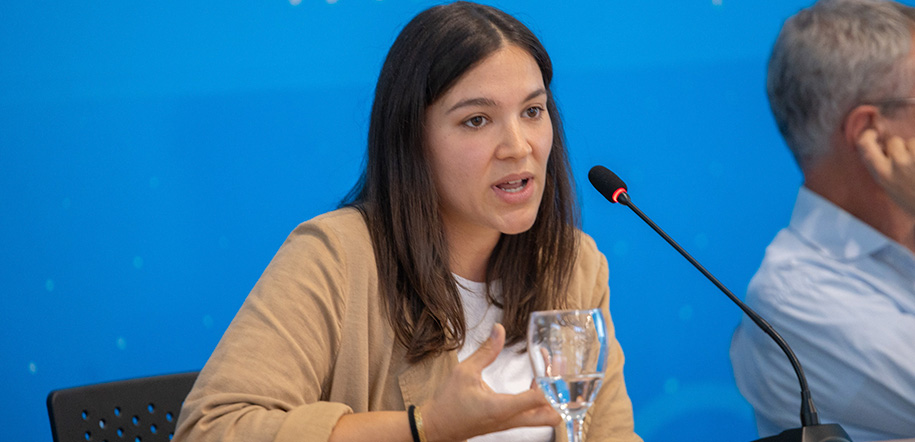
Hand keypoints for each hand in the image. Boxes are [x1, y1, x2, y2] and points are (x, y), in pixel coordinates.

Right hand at [420, 324, 560, 441]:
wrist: (437, 426)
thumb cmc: (449, 402)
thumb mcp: (465, 371)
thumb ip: (486, 351)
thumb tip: (499, 330)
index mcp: (502, 408)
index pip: (539, 399)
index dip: (551, 381)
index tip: (553, 363)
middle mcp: (511, 419)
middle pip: (552, 416)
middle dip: (562, 395)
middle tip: (558, 372)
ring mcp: (511, 423)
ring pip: (544, 417)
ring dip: (552, 397)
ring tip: (548, 372)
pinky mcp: (508, 423)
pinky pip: (532, 414)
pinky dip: (540, 399)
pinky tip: (534, 380)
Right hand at [856, 129, 914, 214]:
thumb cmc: (913, 202)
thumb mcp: (891, 189)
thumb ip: (884, 169)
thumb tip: (884, 149)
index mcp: (882, 175)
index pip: (865, 146)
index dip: (866, 136)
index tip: (872, 134)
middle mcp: (897, 165)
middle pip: (893, 142)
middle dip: (900, 147)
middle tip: (908, 159)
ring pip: (912, 142)